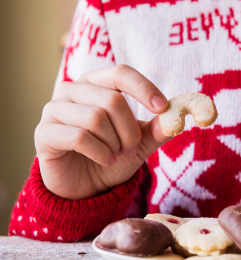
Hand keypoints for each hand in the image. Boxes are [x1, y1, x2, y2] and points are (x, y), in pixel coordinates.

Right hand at [35, 64, 170, 199]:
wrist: (84, 187)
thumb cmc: (111, 156)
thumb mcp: (139, 143)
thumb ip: (156, 130)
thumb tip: (177, 118)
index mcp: (96, 84)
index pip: (121, 73)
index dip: (143, 88)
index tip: (162, 107)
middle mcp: (72, 90)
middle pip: (113, 100)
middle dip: (130, 130)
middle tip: (131, 148)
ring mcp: (54, 109)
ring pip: (96, 118)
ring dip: (115, 143)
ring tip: (115, 155)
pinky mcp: (44, 133)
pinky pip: (80, 137)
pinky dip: (100, 152)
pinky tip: (104, 160)